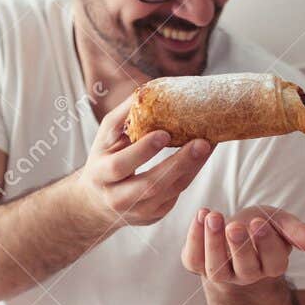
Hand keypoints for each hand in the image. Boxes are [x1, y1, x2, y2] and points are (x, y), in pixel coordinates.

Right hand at [71, 99, 213, 228]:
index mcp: (101, 174)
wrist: (96, 202)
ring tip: (208, 145)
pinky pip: (176, 195)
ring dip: (191, 168)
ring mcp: (138, 211)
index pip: (121, 166)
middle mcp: (118, 198)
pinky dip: (190, 174)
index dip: (143, 151)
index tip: (164, 133)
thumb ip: (124, 115)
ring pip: (170, 193)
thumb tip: (148, 89)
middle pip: (151, 185)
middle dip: (178, 164)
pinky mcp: (154, 216)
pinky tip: (201, 156)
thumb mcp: (105, 136)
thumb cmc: (104, 158)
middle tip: (201, 143)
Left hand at [180, 205, 304, 286]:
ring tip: (212, 216)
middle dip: (239, 247)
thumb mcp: (282, 223)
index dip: (266, 245)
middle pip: (245, 269)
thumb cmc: (261, 225)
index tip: (259, 223)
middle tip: (234, 225)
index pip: (273, 263)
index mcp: (270, 266)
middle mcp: (246, 275)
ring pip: (216, 269)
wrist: (233, 229)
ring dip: (212, 243)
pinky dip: (193, 238)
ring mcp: (221, 273)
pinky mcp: (197, 265)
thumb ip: (300, 233)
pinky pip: (193, 259)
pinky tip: (200, 214)